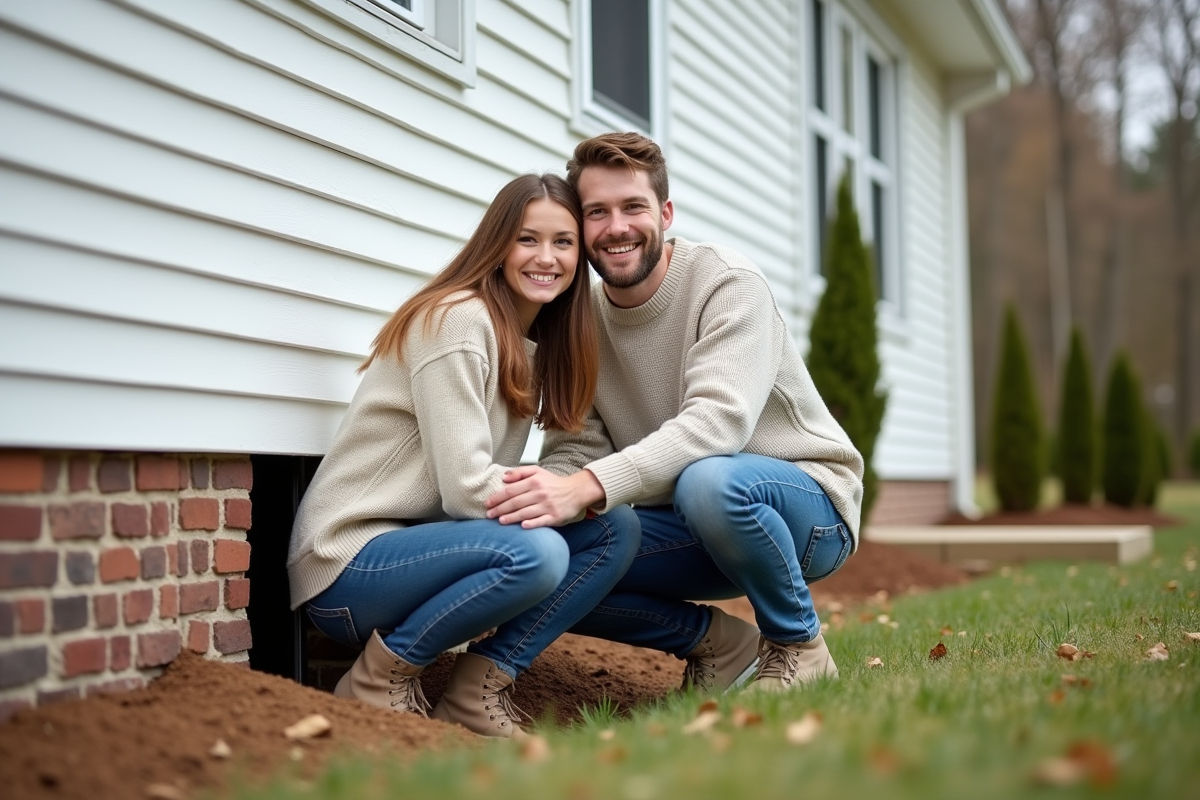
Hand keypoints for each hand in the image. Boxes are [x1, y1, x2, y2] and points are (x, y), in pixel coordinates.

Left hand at [485, 466, 604, 527]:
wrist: (576, 491)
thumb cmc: (554, 483)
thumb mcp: (538, 471)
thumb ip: (520, 472)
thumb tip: (504, 476)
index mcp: (534, 482)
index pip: (511, 490)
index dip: (497, 497)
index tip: (487, 503)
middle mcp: (540, 493)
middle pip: (515, 502)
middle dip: (500, 509)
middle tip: (489, 515)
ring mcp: (548, 506)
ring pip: (525, 513)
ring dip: (511, 518)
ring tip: (500, 521)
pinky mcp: (555, 517)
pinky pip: (541, 521)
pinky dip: (532, 523)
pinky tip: (523, 526)